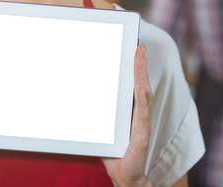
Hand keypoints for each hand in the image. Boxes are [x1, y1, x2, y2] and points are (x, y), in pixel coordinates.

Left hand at [102, 45, 153, 186]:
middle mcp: (139, 115)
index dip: (136, 69)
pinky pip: (142, 117)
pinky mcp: (141, 136)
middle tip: (140, 48)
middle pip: (141, 85)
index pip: (135, 86)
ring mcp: (142, 124)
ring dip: (142, 77)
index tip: (136, 51)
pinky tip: (142, 89)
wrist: (126, 177)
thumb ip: (101, 120)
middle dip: (140, 66)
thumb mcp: (105, 131)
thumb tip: (79, 107)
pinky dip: (143, 102)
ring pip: (143, 96)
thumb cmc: (117, 155)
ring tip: (141, 61)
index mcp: (132, 112)